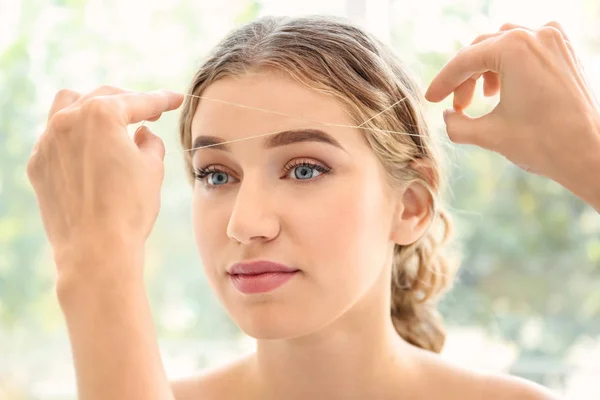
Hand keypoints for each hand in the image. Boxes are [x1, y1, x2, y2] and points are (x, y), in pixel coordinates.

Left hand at [27, 86, 183, 277]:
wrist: (96, 249)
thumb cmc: (129, 208)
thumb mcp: (153, 168)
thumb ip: (150, 142)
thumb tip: (143, 133)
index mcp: (101, 115)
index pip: (138, 102)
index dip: (162, 100)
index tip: (175, 99)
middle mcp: (68, 120)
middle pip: (102, 98)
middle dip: (129, 102)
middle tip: (150, 113)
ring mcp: (47, 142)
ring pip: (68, 107)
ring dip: (92, 108)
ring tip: (110, 122)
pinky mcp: (38, 165)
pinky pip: (55, 138)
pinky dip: (74, 137)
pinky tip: (89, 151)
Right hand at [425, 21, 599, 199]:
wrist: (588, 154)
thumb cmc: (542, 143)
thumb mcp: (487, 134)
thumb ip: (455, 124)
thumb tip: (445, 115)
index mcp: (514, 48)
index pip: (465, 61)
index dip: (443, 82)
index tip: (430, 99)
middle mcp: (535, 35)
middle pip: (482, 50)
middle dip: (464, 78)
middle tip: (457, 106)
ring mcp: (554, 40)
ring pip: (503, 46)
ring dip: (485, 70)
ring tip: (482, 99)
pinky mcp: (565, 51)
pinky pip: (527, 48)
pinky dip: (510, 64)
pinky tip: (505, 89)